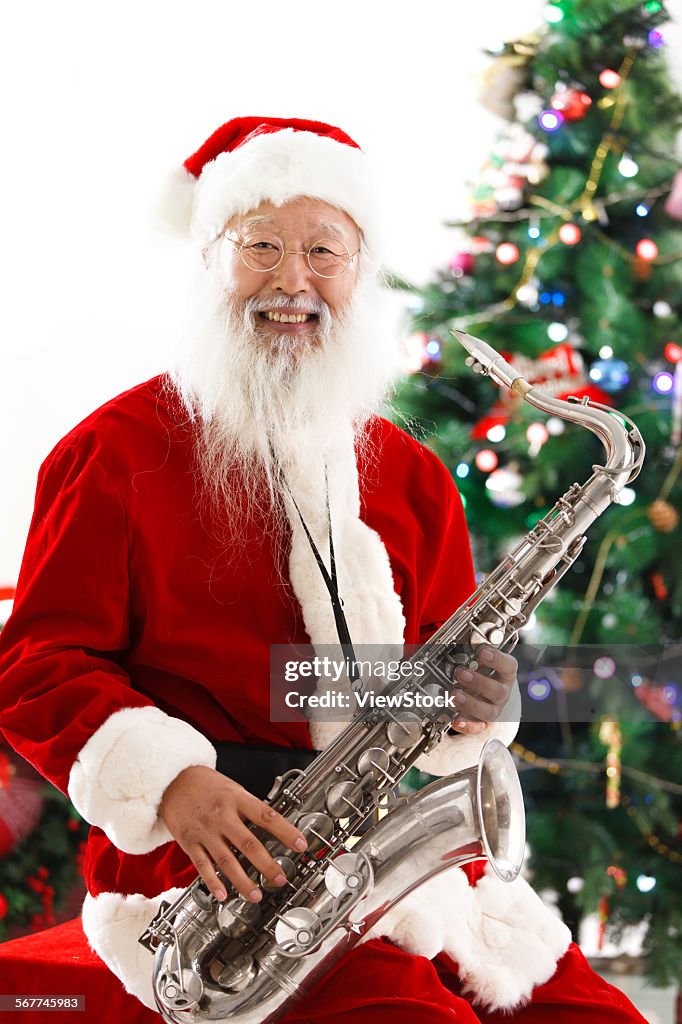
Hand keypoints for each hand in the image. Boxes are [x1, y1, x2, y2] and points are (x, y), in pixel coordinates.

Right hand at [158, 765, 307, 903]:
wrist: (172, 780)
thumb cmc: (206, 784)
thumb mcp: (233, 789)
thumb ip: (250, 809)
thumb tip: (273, 828)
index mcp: (237, 799)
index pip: (267, 816)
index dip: (286, 831)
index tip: (301, 844)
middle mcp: (222, 816)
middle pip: (248, 843)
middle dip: (266, 864)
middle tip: (280, 878)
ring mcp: (205, 831)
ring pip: (226, 860)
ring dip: (242, 881)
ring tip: (256, 895)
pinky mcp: (189, 842)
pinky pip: (202, 865)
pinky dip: (212, 882)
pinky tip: (222, 894)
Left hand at [449, 645, 516, 736]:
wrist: (484, 693)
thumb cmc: (481, 671)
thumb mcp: (480, 660)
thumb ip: (471, 652)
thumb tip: (453, 643)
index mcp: (505, 674)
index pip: (508, 666)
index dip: (497, 659)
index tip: (482, 651)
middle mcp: (501, 692)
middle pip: (498, 691)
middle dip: (479, 683)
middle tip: (461, 673)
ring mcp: (493, 709)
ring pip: (488, 711)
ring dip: (470, 703)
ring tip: (454, 695)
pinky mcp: (482, 722)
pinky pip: (477, 728)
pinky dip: (467, 726)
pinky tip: (456, 721)